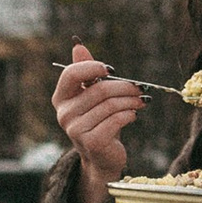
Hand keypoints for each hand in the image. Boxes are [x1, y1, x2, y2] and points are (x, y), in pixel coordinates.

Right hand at [52, 42, 139, 202]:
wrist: (102, 157)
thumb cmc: (98, 121)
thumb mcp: (92, 95)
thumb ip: (86, 72)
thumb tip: (78, 45)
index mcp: (60, 98)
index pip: (71, 74)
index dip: (92, 67)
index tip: (111, 70)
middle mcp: (64, 114)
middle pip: (99, 90)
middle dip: (124, 87)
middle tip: (139, 88)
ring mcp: (76, 130)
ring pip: (111, 105)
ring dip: (131, 101)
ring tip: (140, 101)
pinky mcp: (92, 142)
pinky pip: (117, 119)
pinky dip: (130, 115)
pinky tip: (133, 115)